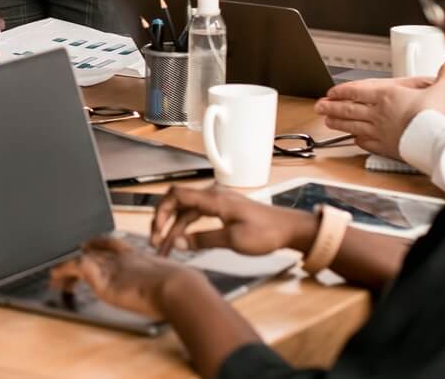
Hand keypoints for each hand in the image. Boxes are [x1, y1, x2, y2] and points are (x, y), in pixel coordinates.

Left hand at [48, 236, 203, 320]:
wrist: (180, 290)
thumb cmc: (184, 290)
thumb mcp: (176, 284)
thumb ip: (172, 284)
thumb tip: (188, 292)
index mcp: (140, 258)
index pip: (113, 246)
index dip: (100, 246)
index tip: (89, 247)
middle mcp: (124, 258)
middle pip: (95, 251)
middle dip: (82, 255)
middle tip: (67, 262)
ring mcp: (112, 267)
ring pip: (82, 259)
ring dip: (67, 267)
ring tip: (56, 276)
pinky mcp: (103, 277)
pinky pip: (77, 267)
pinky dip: (63, 271)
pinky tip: (56, 278)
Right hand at [151, 183, 314, 256]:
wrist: (289, 229)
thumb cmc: (266, 233)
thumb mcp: (233, 240)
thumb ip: (203, 240)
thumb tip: (177, 241)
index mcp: (214, 200)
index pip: (176, 196)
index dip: (160, 211)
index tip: (155, 230)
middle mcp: (212, 196)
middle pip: (177, 203)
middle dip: (163, 222)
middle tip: (156, 242)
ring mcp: (217, 202)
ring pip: (186, 212)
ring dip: (173, 228)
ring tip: (166, 248)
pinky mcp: (222, 210)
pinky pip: (196, 215)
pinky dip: (186, 227)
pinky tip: (182, 241)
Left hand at [315, 59, 444, 157]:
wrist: (434, 140)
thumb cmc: (434, 116)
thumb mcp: (439, 90)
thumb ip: (444, 75)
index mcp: (387, 96)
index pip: (357, 91)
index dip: (342, 91)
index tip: (331, 91)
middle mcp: (377, 112)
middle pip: (348, 108)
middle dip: (331, 106)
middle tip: (318, 106)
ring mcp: (377, 130)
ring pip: (351, 125)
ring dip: (337, 122)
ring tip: (326, 121)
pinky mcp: (383, 146)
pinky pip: (365, 143)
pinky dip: (357, 140)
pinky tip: (353, 139)